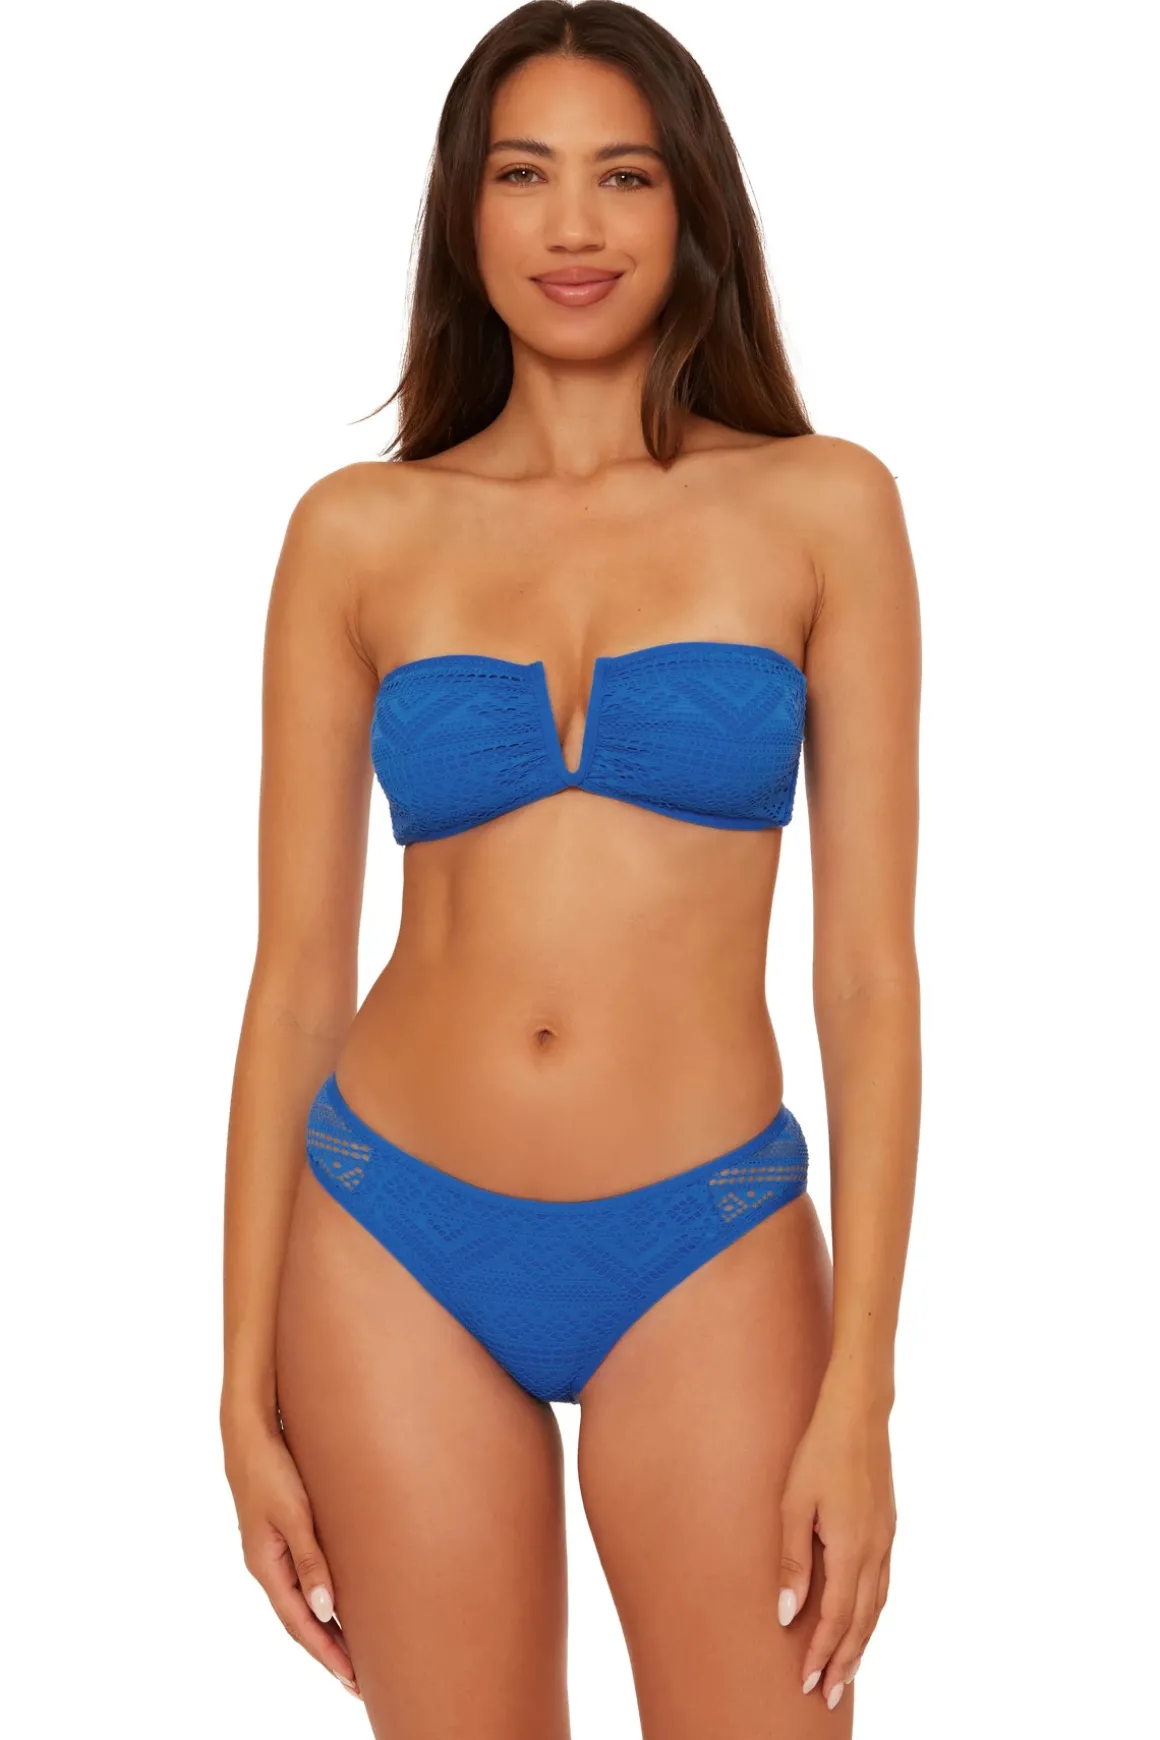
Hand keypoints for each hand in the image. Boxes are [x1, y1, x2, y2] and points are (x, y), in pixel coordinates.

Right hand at [221, 1407, 360, 1698]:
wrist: (249, 1431)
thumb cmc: (272, 1468)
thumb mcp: (295, 1513)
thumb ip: (310, 1560)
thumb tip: (324, 1609)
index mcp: (266, 1566)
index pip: (300, 1624)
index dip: (326, 1653)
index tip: (352, 1679)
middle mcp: (267, 1566)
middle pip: (299, 1621)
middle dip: (328, 1651)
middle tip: (358, 1681)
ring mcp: (271, 1552)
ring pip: (301, 1602)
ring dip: (325, 1629)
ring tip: (352, 1653)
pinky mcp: (280, 1535)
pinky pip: (301, 1580)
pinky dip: (319, 1600)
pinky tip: (336, 1604)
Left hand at [776, 1385, 895, 1709]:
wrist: (858, 1414)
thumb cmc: (818, 1453)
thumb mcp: (794, 1505)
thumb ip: (792, 1561)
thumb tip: (788, 1614)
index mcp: (851, 1549)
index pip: (836, 1618)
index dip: (822, 1653)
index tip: (808, 1682)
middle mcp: (875, 1552)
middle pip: (862, 1622)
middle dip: (844, 1661)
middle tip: (828, 1695)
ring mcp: (886, 1541)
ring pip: (877, 1607)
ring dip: (862, 1643)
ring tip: (846, 1670)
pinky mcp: (888, 1529)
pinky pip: (884, 1585)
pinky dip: (873, 1614)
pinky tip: (864, 1621)